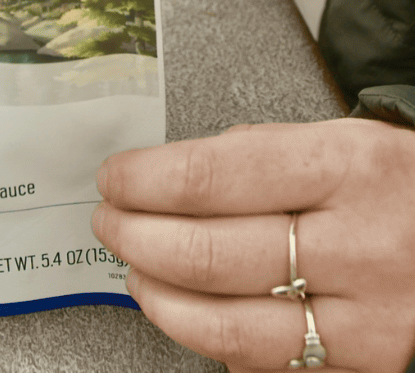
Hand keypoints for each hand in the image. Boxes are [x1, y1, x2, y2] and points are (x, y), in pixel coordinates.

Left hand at [92, 120, 414, 371]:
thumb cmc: (382, 183)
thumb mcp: (327, 141)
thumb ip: (245, 157)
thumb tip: (153, 180)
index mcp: (344, 166)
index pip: (210, 177)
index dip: (143, 181)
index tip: (112, 178)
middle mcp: (362, 245)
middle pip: (208, 254)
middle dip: (134, 238)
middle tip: (110, 222)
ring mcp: (370, 318)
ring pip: (228, 324)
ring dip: (158, 298)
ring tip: (135, 272)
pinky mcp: (368, 367)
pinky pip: (265, 366)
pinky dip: (212, 340)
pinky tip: (190, 311)